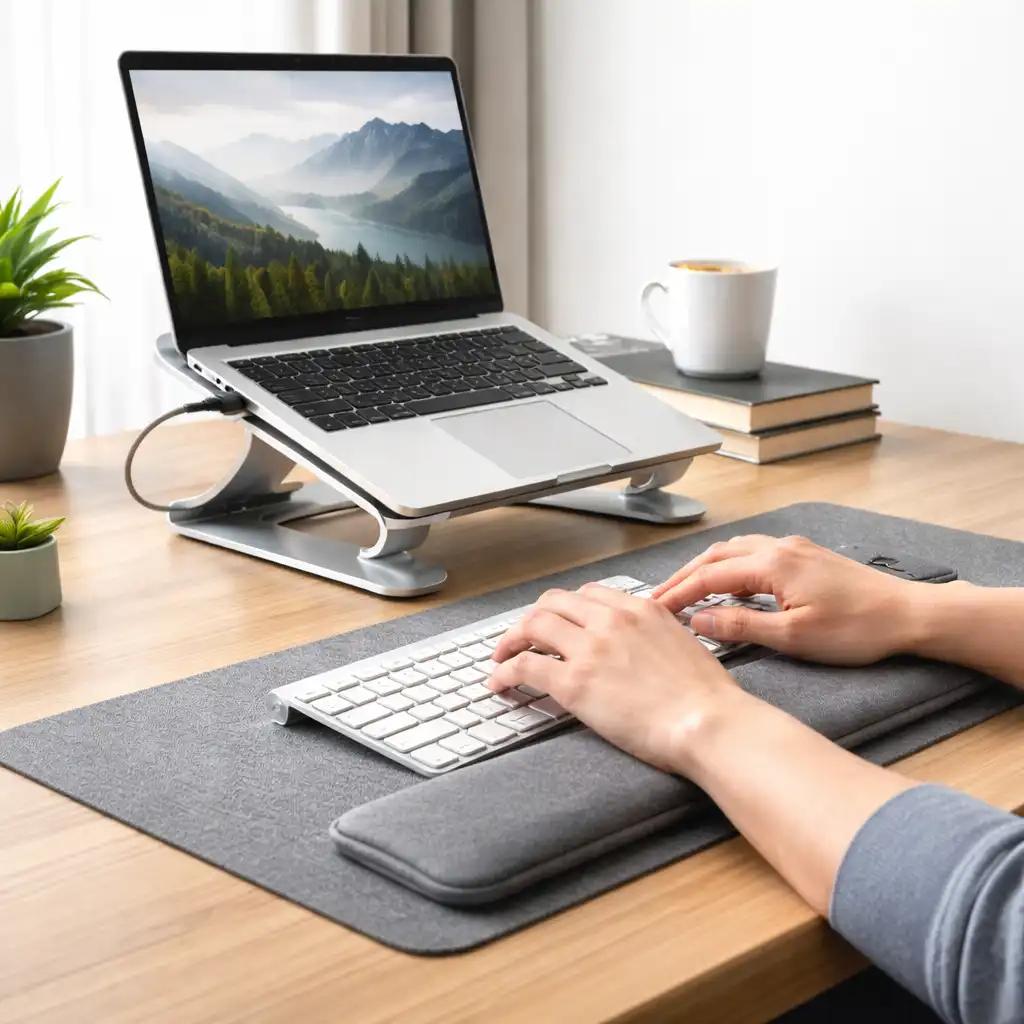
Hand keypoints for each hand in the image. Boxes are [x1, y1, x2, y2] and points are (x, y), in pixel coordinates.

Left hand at [488, 584, 743, 773]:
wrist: (708, 722)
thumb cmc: (706, 696)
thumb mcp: (683, 643)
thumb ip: (655, 634)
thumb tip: (642, 646)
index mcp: (639, 608)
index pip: (588, 595)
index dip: (566, 608)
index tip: (559, 622)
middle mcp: (610, 620)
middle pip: (553, 603)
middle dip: (533, 618)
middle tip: (523, 636)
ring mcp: (589, 648)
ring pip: (532, 626)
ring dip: (511, 640)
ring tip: (502, 656)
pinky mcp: (573, 682)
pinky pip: (524, 666)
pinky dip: (504, 672)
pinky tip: (499, 682)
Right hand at [651, 534, 918, 664]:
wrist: (908, 614)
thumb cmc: (857, 629)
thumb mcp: (794, 636)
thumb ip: (741, 626)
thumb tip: (698, 621)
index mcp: (771, 564)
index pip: (708, 577)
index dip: (677, 594)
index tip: (654, 610)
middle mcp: (778, 547)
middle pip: (715, 557)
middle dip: (683, 577)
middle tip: (658, 599)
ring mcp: (793, 548)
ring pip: (734, 551)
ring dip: (705, 569)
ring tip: (685, 590)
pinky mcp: (806, 556)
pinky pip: (754, 552)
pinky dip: (729, 565)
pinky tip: (728, 582)